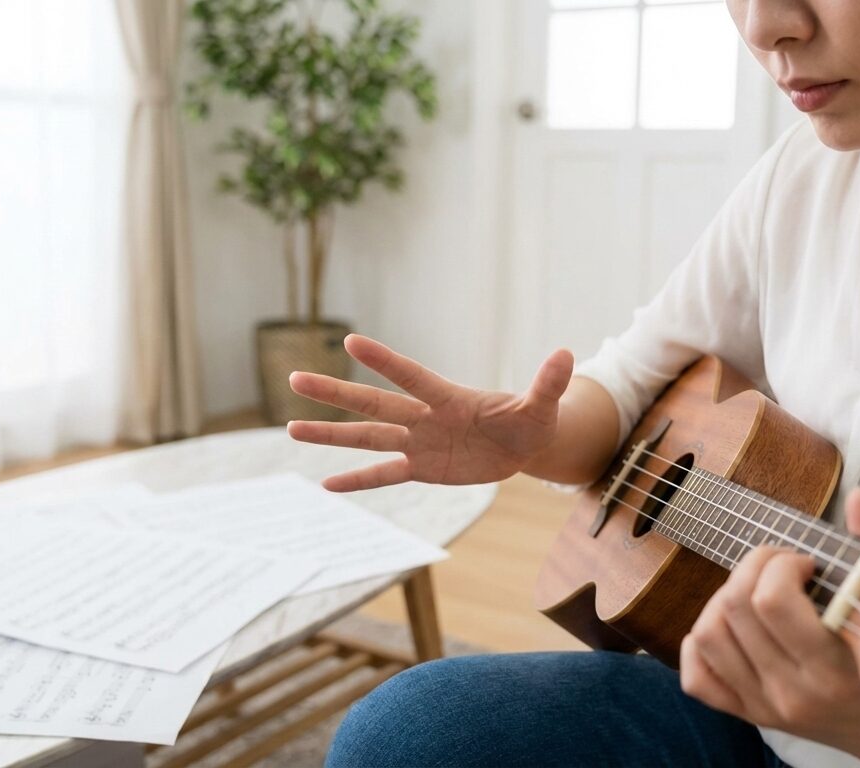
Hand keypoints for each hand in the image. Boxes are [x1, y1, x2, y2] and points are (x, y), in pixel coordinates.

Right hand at [288, 334, 573, 492]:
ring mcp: (419, 442)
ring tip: (291, 428)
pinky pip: (384, 474)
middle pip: (373, 403)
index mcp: (448, 398)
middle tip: (294, 378)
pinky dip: (357, 480)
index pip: (411, 377)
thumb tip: (567, 354)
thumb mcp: (542, 405)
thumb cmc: (531, 419)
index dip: (383, 361)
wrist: (524, 445)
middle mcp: (425, 417)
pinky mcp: (422, 468)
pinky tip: (325, 484)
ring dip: (332, 435)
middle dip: (336, 393)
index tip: (349, 342)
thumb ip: (547, 383)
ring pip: (368, 437)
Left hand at [680, 489, 859, 763]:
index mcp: (833, 668)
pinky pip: (697, 677)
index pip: (773, 600)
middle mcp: (793, 692)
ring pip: (708, 633)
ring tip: (759, 593)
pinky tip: (734, 628)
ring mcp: (765, 706)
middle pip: (734, 606)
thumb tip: (855, 498)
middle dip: (755, 566)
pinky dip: (702, 643)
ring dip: (726, 598)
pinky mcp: (748, 714)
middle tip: (783, 566)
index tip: (806, 562)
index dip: (782, 564)